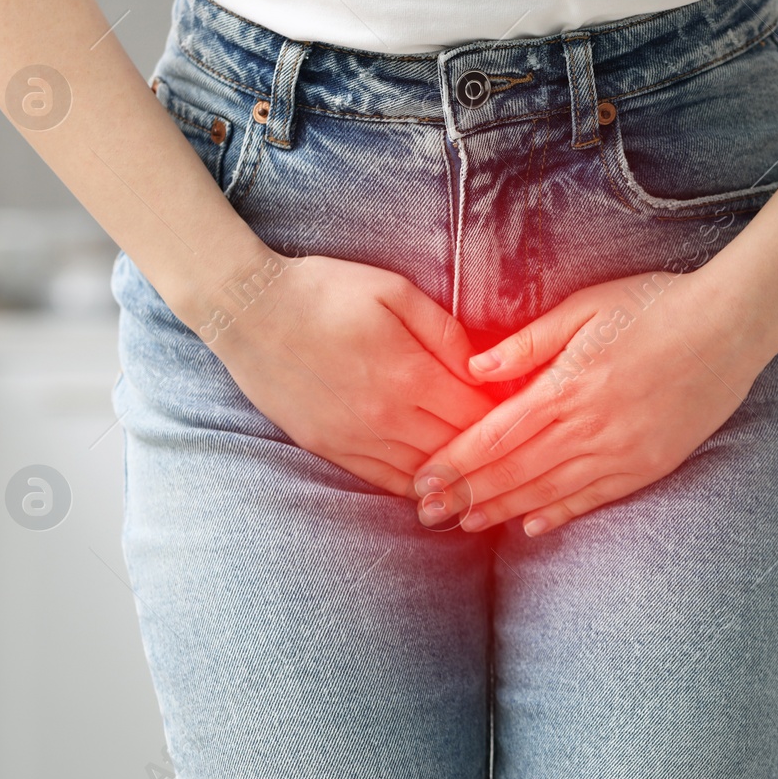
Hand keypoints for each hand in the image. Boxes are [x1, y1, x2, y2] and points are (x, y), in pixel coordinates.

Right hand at [200, 253, 496, 497]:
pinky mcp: (331, 449)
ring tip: (492, 477)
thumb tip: (487, 369)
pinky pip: (387, 482)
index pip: (478, 414)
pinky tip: (441, 487)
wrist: (248, 310)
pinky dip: (419, 487)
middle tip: (521, 451)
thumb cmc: (325, 291)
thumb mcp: (395, 292)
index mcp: (408, 374)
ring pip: (426, 475)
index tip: (529, 414)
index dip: (509, 418)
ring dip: (460, 478)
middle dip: (493, 452)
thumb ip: (447, 333)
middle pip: (458, 450)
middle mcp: (385, 417)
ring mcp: (355, 439)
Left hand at [411, 270, 773, 534]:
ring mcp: (621, 451)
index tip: (422, 479)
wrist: (730, 326)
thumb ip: (529, 342)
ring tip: (465, 524)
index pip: (496, 434)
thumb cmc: (654, 305)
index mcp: (567, 385)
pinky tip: (530, 525)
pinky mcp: (649, 464)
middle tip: (427, 514)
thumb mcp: (585, 307)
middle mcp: (590, 427)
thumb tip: (474, 367)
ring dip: (503, 509)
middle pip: (514, 470)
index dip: (456, 462)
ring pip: (549, 489)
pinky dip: (559, 513)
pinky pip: (595, 497)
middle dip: (466, 494)